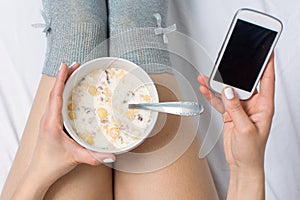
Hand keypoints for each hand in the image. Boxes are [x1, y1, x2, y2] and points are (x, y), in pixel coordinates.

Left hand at [12, 63, 115, 199]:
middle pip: (55, 92)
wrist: (39, 173)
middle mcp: (47, 119)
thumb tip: (112, 155)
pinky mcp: (50, 123)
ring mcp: (48, 120)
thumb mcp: (75, 158)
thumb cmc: (52, 164)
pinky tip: (69, 92)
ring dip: (62, 83)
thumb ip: (94, 157)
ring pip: (54, 97)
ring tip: (72, 74)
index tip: (65, 66)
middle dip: (64, 77)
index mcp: (51, 123)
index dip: (61, 80)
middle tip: (75, 65)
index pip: (55, 96)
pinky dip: (61, 93)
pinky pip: (55, 103)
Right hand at [198, 55, 274, 174]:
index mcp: (265, 106)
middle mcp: (253, 105)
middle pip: (244, 83)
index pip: (267, 80)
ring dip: (218, 84)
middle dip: (234, 72)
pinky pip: (220, 100)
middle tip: (224, 63)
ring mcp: (240, 108)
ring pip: (228, 90)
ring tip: (207, 77)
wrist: (242, 164)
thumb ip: (235, 108)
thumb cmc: (252, 151)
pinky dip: (212, 95)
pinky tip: (206, 89)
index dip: (268, 64)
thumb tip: (228, 91)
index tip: (267, 50)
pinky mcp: (230, 113)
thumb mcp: (246, 129)